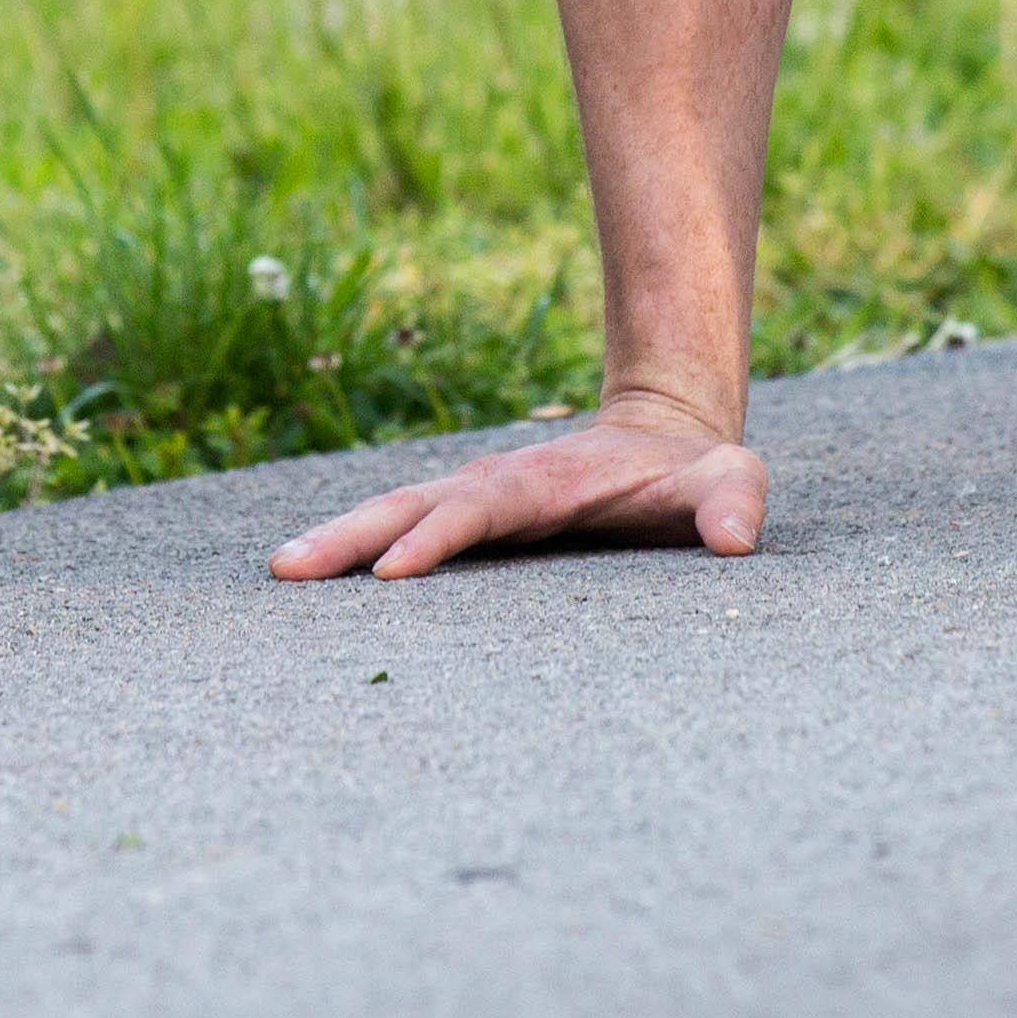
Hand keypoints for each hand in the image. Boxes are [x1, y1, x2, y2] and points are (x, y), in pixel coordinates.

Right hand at [268, 392, 765, 581]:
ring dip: (338, 543)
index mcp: (543, 482)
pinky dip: (352, 552)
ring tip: (279, 572)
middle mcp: (494, 487)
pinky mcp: (466, 522)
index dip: (437, 537)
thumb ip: (733, 501)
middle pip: (411, 507)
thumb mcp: (729, 480)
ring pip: (392, 517)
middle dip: (352, 536)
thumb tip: (737, 540)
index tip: (389, 571)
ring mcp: (473, 502)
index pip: (481, 510)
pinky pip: (400, 534)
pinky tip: (311, 580)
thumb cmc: (696, 472)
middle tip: (287, 569)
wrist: (665, 437)